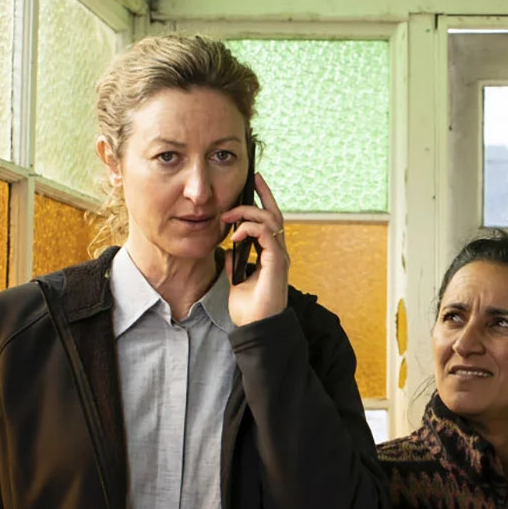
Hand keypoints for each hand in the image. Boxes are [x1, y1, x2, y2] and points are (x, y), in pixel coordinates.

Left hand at [223, 173, 289, 326]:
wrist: (256, 327)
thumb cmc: (250, 308)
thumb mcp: (236, 279)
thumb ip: (235, 262)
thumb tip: (228, 249)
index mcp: (271, 255)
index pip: (269, 222)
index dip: (263, 200)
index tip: (254, 182)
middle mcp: (278, 253)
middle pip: (275, 214)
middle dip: (263, 194)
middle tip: (250, 181)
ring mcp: (279, 257)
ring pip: (271, 221)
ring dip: (249, 213)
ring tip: (230, 216)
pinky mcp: (276, 262)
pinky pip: (266, 235)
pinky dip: (250, 229)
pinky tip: (236, 233)